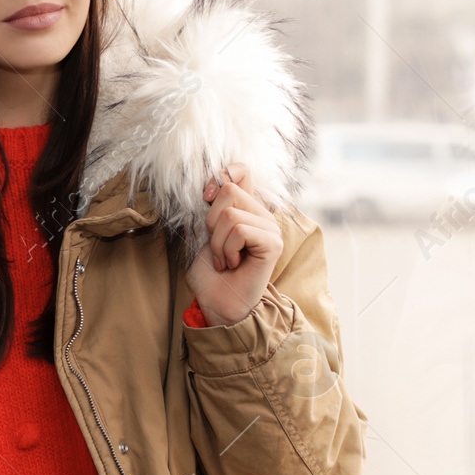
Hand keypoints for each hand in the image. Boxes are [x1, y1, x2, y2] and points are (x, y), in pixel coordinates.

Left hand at [184, 162, 283, 327]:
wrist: (217, 303)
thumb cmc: (210, 273)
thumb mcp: (201, 233)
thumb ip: (208, 208)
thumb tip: (210, 185)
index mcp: (246, 209)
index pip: (241, 171)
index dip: (220, 176)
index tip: (205, 198)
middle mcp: (262, 215)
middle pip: (229, 191)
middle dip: (211, 221)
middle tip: (216, 246)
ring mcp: (270, 228)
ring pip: (231, 214)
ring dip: (217, 242)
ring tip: (223, 259)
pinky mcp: (273, 243)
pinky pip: (240, 231)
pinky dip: (227, 249)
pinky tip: (232, 264)